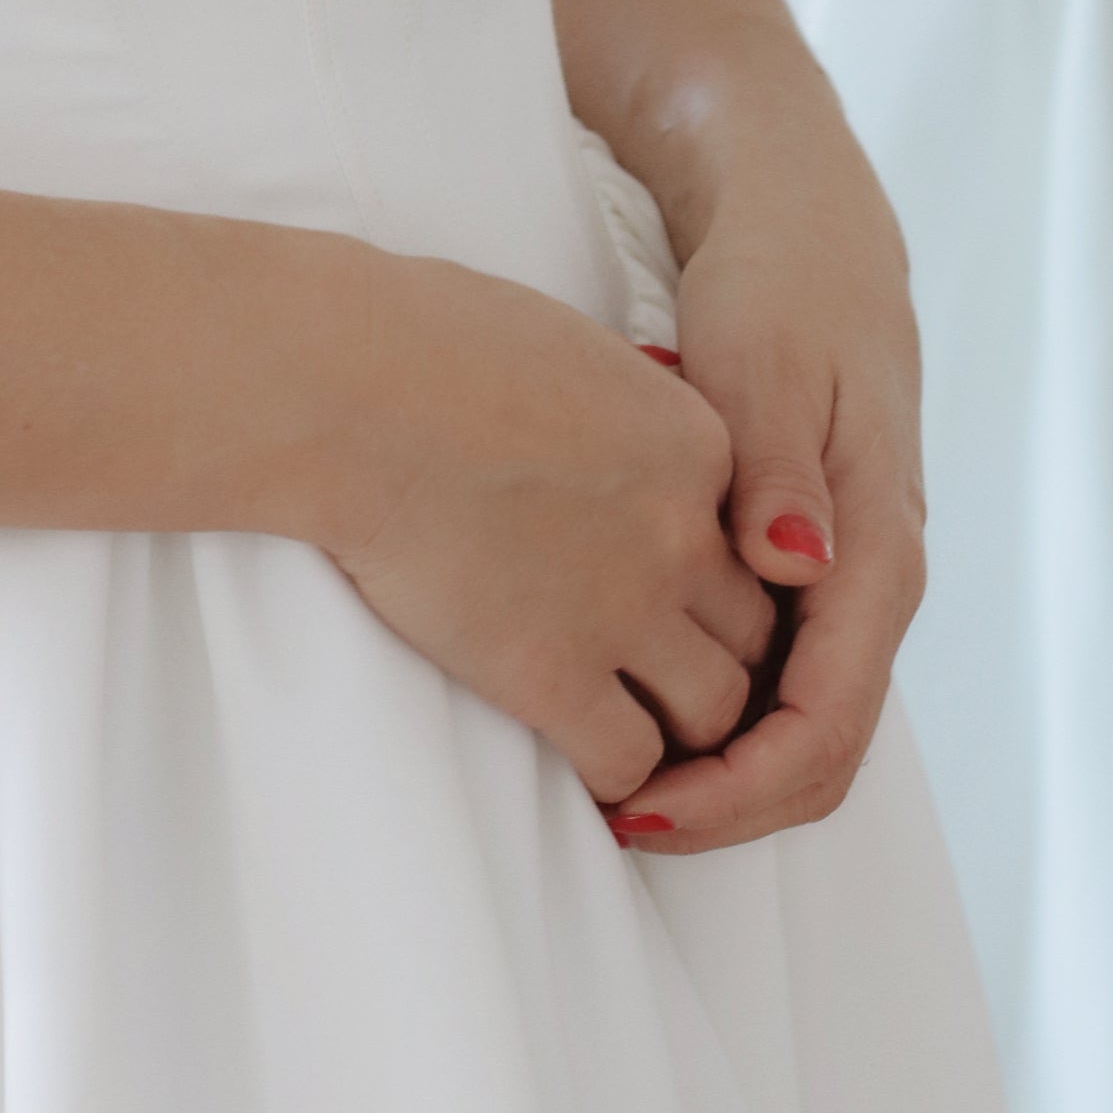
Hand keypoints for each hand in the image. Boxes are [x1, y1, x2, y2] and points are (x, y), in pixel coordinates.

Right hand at [319, 256, 779, 805]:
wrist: (358, 390)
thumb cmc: (432, 341)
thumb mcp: (571, 349)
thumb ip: (619, 412)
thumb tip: (599, 435)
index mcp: (695, 442)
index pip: (754, 538)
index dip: (713, 568)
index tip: (668, 582)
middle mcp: (683, 531)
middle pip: (752, 629)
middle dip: (714, 651)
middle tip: (662, 665)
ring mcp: (626, 608)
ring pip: (714, 708)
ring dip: (678, 721)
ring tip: (628, 716)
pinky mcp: (552, 674)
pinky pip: (628, 759)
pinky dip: (615, 770)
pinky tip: (576, 750)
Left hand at [607, 55, 925, 855]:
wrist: (809, 228)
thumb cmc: (781, 287)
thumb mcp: (766, 361)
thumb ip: (777, 467)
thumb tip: (792, 569)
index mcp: (876, 547)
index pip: (825, 726)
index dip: (738, 792)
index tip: (644, 812)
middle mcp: (873, 580)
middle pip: (819, 751)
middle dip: (726, 808)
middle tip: (618, 823)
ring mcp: (846, 576)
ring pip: (801, 722)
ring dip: (721, 771)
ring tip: (619, 788)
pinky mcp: (812, 561)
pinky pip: (781, 673)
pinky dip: (721, 714)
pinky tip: (642, 709)